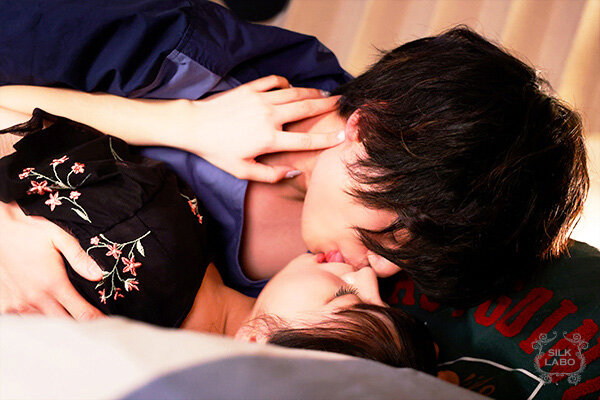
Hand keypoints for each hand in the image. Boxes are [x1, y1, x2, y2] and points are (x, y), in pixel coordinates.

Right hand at [0, 201, 104, 318]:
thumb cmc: (29, 231)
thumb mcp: (58, 237)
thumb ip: (79, 258)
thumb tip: (98, 275)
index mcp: (53, 283)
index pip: (80, 312)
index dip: (95, 320)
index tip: (105, 323)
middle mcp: (35, 298)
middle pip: (63, 324)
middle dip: (79, 326)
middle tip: (91, 324)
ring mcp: (18, 303)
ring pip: (43, 323)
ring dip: (56, 323)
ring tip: (68, 319)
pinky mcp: (5, 303)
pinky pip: (22, 320)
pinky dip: (33, 320)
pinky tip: (42, 313)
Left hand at [178, 75, 343, 182]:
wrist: (195, 126)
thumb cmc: (217, 151)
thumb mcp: (242, 171)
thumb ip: (270, 176)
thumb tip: (294, 172)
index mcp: (269, 140)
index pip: (305, 139)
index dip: (327, 138)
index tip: (342, 135)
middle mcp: (268, 117)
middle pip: (306, 109)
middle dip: (327, 106)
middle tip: (342, 104)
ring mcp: (260, 100)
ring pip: (294, 93)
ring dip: (312, 93)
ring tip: (325, 94)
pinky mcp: (250, 88)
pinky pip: (275, 81)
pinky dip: (287, 83)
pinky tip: (291, 88)